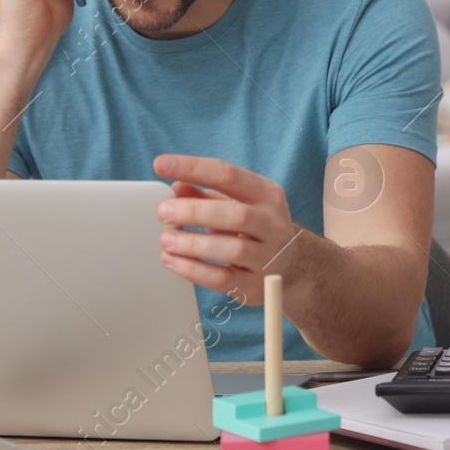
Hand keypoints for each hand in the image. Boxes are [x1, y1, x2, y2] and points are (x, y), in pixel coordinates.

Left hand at [154, 154, 300, 305]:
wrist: (289, 267)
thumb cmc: (253, 228)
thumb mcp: (235, 204)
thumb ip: (205, 195)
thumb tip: (175, 187)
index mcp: (267, 194)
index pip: (229, 175)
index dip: (193, 168)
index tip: (160, 164)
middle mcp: (273, 223)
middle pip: (234, 214)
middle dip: (193, 211)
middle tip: (162, 212)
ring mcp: (269, 256)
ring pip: (231, 249)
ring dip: (192, 244)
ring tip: (166, 239)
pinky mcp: (256, 285)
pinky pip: (222, 279)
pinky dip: (193, 269)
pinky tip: (172, 260)